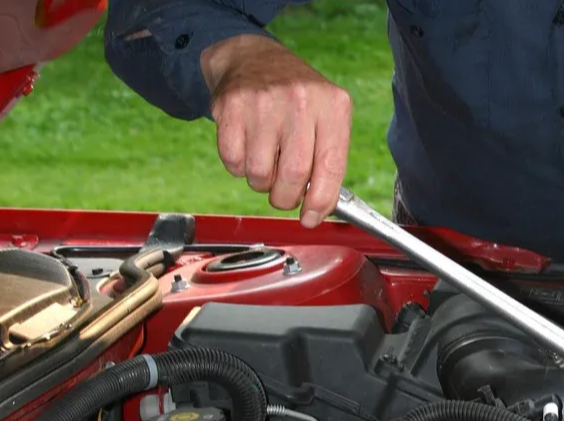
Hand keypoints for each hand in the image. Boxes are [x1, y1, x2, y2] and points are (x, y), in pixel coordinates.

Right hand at [201, 34, 351, 227]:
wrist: (254, 59)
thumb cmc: (297, 101)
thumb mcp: (327, 119)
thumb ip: (329, 162)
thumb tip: (319, 210)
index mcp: (332, 106)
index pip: (331, 167)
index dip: (321, 202)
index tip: (311, 218)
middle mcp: (300, 100)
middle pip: (294, 176)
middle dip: (287, 197)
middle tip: (285, 194)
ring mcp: (263, 102)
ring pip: (261, 174)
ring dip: (262, 182)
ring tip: (267, 162)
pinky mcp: (231, 107)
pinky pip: (234, 162)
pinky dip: (239, 168)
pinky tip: (248, 147)